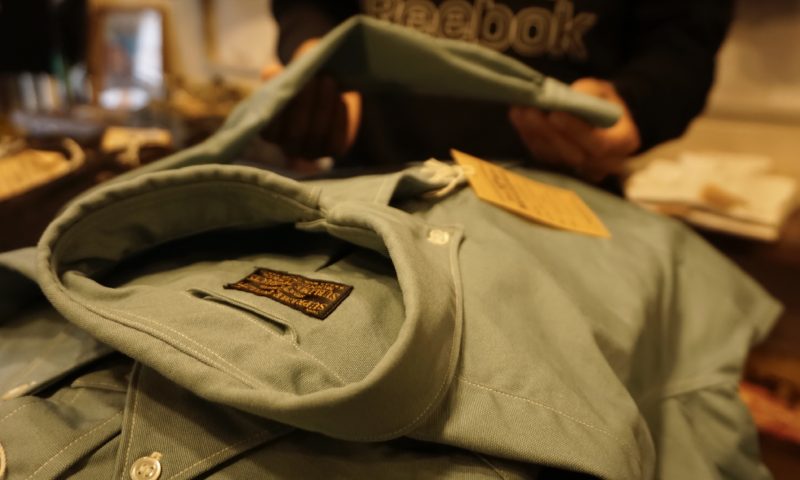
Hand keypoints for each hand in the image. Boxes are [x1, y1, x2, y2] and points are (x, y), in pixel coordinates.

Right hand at [261, 39, 361, 169]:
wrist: (331, 90)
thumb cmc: (302, 81)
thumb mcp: (287, 73)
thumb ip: (276, 73)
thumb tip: (272, 73)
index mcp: (270, 131)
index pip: (268, 129)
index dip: (277, 109)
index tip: (286, 83)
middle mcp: (288, 147)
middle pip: (294, 133)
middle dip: (303, 105)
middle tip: (313, 78)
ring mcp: (311, 151)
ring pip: (316, 134)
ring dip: (323, 107)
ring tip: (329, 81)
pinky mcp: (332, 150)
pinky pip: (335, 141)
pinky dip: (338, 119)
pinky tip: (341, 101)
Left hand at [509, 78, 639, 181]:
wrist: (601, 118)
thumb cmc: (605, 101)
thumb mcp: (604, 90)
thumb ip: (590, 92)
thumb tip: (569, 95)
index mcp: (624, 143)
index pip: (599, 144)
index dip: (575, 131)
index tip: (555, 114)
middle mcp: (605, 163)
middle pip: (573, 154)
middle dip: (548, 132)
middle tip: (529, 112)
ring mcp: (582, 169)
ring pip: (555, 157)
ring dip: (534, 134)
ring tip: (519, 112)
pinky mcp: (562, 167)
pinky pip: (544, 155)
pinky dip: (529, 137)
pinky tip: (518, 118)